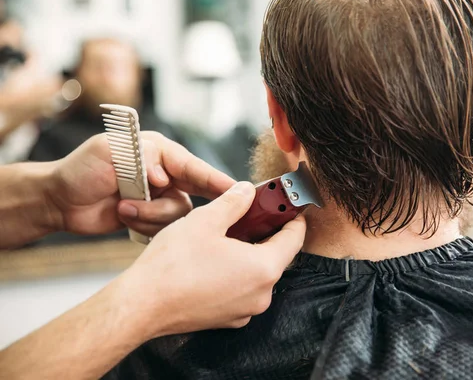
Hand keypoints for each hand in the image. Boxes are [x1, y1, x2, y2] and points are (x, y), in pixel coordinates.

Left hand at [47, 131, 235, 235]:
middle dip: (186, 202)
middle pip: (195, 192)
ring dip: (151, 216)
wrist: (59, 201)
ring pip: (179, 215)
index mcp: (160, 153)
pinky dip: (144, 226)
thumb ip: (141, 158)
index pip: (195, 167)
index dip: (216, 179)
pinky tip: (125, 218)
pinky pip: (164, 229)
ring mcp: (159, 198)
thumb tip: (164, 177)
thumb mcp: (108, 151)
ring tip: (124, 208)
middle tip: (195, 210)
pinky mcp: (151, 218)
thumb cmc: (80, 169)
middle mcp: (165, 174)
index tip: (238, 190)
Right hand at [120, 181, 306, 334]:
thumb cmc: (172, 264)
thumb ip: (234, 202)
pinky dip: (236, 273)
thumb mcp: (206, 220)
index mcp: (264, 268)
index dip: (294, 218)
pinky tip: (215, 260)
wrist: (141, 306)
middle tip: (253, 213)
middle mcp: (262, 294)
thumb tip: (248, 190)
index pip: (294, 238)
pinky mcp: (228, 319)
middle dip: (268, 233)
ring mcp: (245, 310)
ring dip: (250, 253)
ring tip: (228, 235)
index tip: (289, 206)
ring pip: (258, 274)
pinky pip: (242, 290)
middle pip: (277, 256)